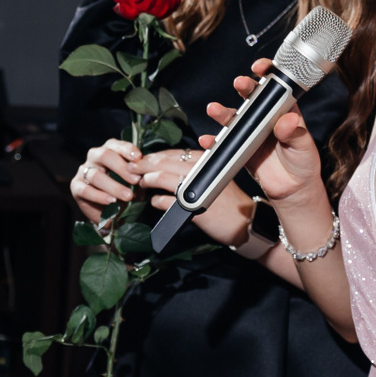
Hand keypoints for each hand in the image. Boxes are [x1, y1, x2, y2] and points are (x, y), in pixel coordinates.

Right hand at [69, 138, 140, 224]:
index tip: (138, 158)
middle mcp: (94, 157)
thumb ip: (137, 175)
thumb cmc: (125, 191)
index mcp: (109, 150)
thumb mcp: (134, 182)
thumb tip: (144, 174)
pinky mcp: (76, 186)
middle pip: (104, 155)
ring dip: (113, 186)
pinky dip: (99, 196)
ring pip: (95, 175)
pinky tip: (111, 201)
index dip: (127, 149)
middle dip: (121, 167)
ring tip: (128, 196)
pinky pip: (85, 189)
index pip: (116, 145)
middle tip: (135, 180)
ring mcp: (84, 171)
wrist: (111, 213)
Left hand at [133, 147, 253, 246]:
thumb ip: (191, 171)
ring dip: (146, 180)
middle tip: (129, 169)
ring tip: (138, 184)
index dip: (153, 156)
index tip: (139, 159)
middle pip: (164, 162)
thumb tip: (165, 167)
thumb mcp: (211, 180)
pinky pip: (166, 201)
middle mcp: (201, 169)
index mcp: (205, 160)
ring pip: (162, 178)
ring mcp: (197, 187)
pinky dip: (156, 201)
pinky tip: (153, 202)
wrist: (246, 223)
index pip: (173, 153)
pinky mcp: (193, 207)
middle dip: (143, 165)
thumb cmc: (228, 202)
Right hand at [202, 58, 326, 209]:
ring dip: (222, 112)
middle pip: (251, 97)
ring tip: (214, 110)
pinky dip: (214, 142)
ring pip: (234, 117)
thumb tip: (288, 120)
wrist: (293, 190)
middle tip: (240, 83)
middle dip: (244, 87)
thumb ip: (294, 133)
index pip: (274, 87)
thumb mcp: (303, 146)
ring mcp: (250, 132)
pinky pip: (224, 143)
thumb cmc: (303, 162)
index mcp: (284, 111)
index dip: (267, 73)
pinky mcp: (240, 148)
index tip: (260, 69)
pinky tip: (208, 141)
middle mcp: (265, 118)